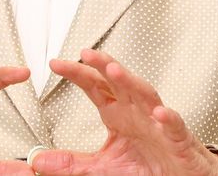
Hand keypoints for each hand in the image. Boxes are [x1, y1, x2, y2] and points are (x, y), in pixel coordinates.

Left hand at [31, 49, 217, 175]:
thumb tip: (38, 161)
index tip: (55, 64)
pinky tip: (159, 112)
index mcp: (118, 114)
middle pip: (120, 82)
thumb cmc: (147, 167)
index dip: (78, 74)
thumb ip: (71, 163)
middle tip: (86, 53)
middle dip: (104, 66)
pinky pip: (174, 126)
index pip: (95, 87)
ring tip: (116, 72)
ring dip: (131, 83)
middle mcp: (137, 112)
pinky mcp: (178, 140)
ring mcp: (159, 124)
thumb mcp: (102, 168)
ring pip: (146, 95)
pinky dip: (168, 118)